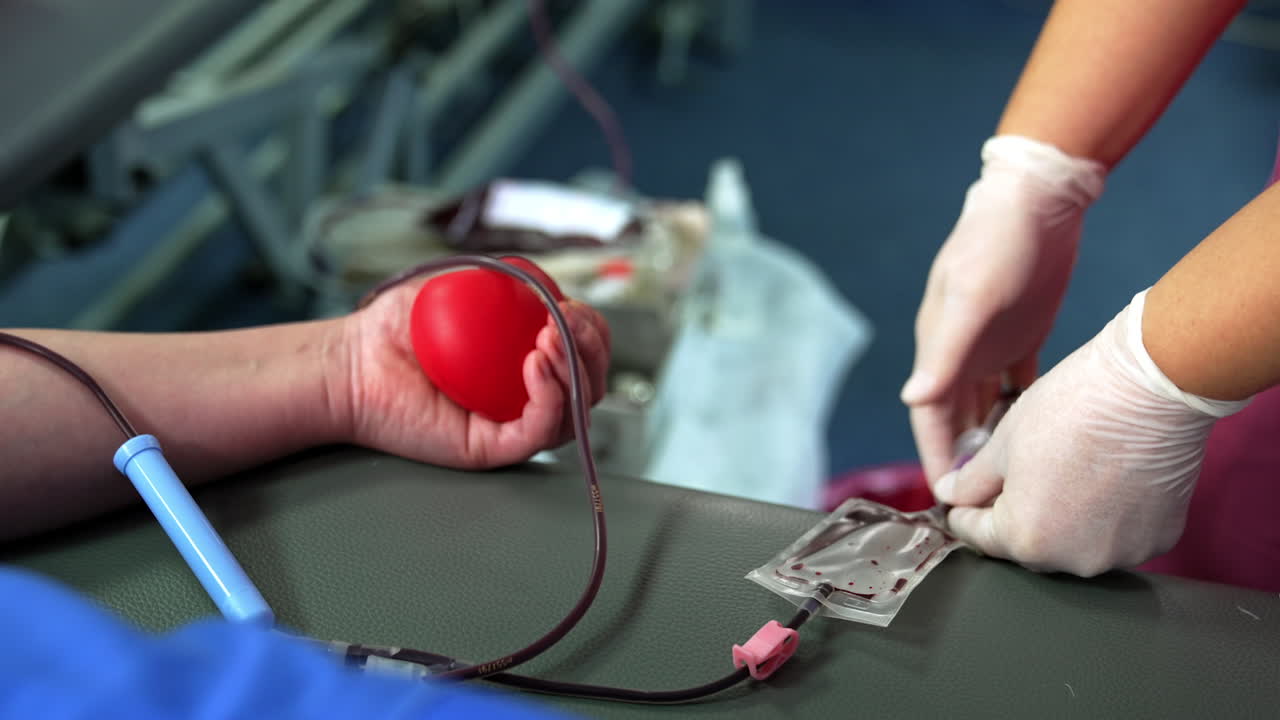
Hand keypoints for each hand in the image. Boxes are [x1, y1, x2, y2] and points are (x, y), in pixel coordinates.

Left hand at [338, 279, 610, 469]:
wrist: (351, 363)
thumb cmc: (396, 329)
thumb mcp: (460, 288)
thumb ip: (504, 283)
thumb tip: (546, 280)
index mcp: (524, 363)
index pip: (583, 353)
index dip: (591, 330)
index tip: (570, 305)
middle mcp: (524, 398)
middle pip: (590, 385)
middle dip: (593, 349)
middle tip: (568, 322)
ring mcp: (510, 426)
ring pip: (575, 412)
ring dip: (575, 371)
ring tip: (549, 339)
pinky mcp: (492, 449)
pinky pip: (539, 432)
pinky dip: (550, 397)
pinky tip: (534, 364)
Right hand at [902, 136, 1106, 481]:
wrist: (1035, 202)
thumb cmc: (995, 245)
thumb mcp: (970, 299)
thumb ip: (943, 352)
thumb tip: (913, 400)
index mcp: (938, 346)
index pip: (928, 414)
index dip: (934, 454)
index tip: (946, 495)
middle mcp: (959, 351)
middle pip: (953, 417)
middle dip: (960, 457)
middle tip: (979, 500)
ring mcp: (989, 344)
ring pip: (983, 407)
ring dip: (988, 439)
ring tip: (1006, 477)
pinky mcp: (1021, 336)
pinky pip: (1016, 387)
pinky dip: (1018, 412)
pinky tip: (1032, 435)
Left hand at [932, 290, 1248, 575]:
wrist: (1152, 388)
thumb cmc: (1074, 409)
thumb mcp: (1003, 443)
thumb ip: (971, 481)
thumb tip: (950, 495)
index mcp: (1026, 540)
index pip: (976, 536)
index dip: (963, 513)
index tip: (960, 499)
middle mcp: (1074, 560)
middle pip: (1025, 545)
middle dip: (1010, 515)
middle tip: (1009, 478)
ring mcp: (1120, 554)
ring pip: (1071, 543)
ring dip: (1058, 518)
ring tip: (1059, 473)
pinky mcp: (1157, 540)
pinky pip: (1113, 536)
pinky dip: (1101, 517)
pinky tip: (1100, 480)